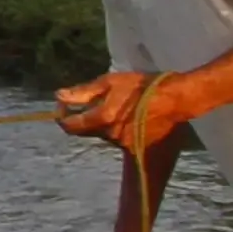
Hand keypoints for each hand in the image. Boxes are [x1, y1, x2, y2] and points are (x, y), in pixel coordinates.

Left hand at [56, 69, 187, 148]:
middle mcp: (110, 135)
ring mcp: (122, 144)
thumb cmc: (141, 86)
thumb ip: (83, 92)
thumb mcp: (110, 82)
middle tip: (97, 102)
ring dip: (103, 124)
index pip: (71, 126)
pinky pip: (116, 139)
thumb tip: (59, 96)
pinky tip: (128, 118)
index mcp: (102, 118)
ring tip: (119, 107)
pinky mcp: (134, 149)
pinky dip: (117, 129)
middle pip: (87, 131)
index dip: (63, 117)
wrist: (173, 100)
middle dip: (87, 118)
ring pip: (102, 135)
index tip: (64, 108)